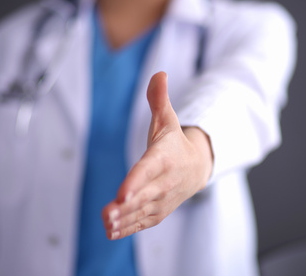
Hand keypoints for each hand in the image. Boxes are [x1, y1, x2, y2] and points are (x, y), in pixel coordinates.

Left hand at [102, 71, 213, 239]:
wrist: (197, 167)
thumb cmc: (175, 143)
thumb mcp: (167, 120)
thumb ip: (159, 99)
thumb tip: (159, 73)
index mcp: (165, 157)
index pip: (148, 170)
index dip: (136, 182)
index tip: (122, 195)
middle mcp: (165, 180)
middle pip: (145, 194)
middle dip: (128, 206)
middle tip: (109, 214)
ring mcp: (163, 198)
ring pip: (143, 211)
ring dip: (125, 220)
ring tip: (107, 225)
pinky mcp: (159, 210)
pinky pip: (144, 221)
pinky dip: (129, 228)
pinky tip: (112, 232)